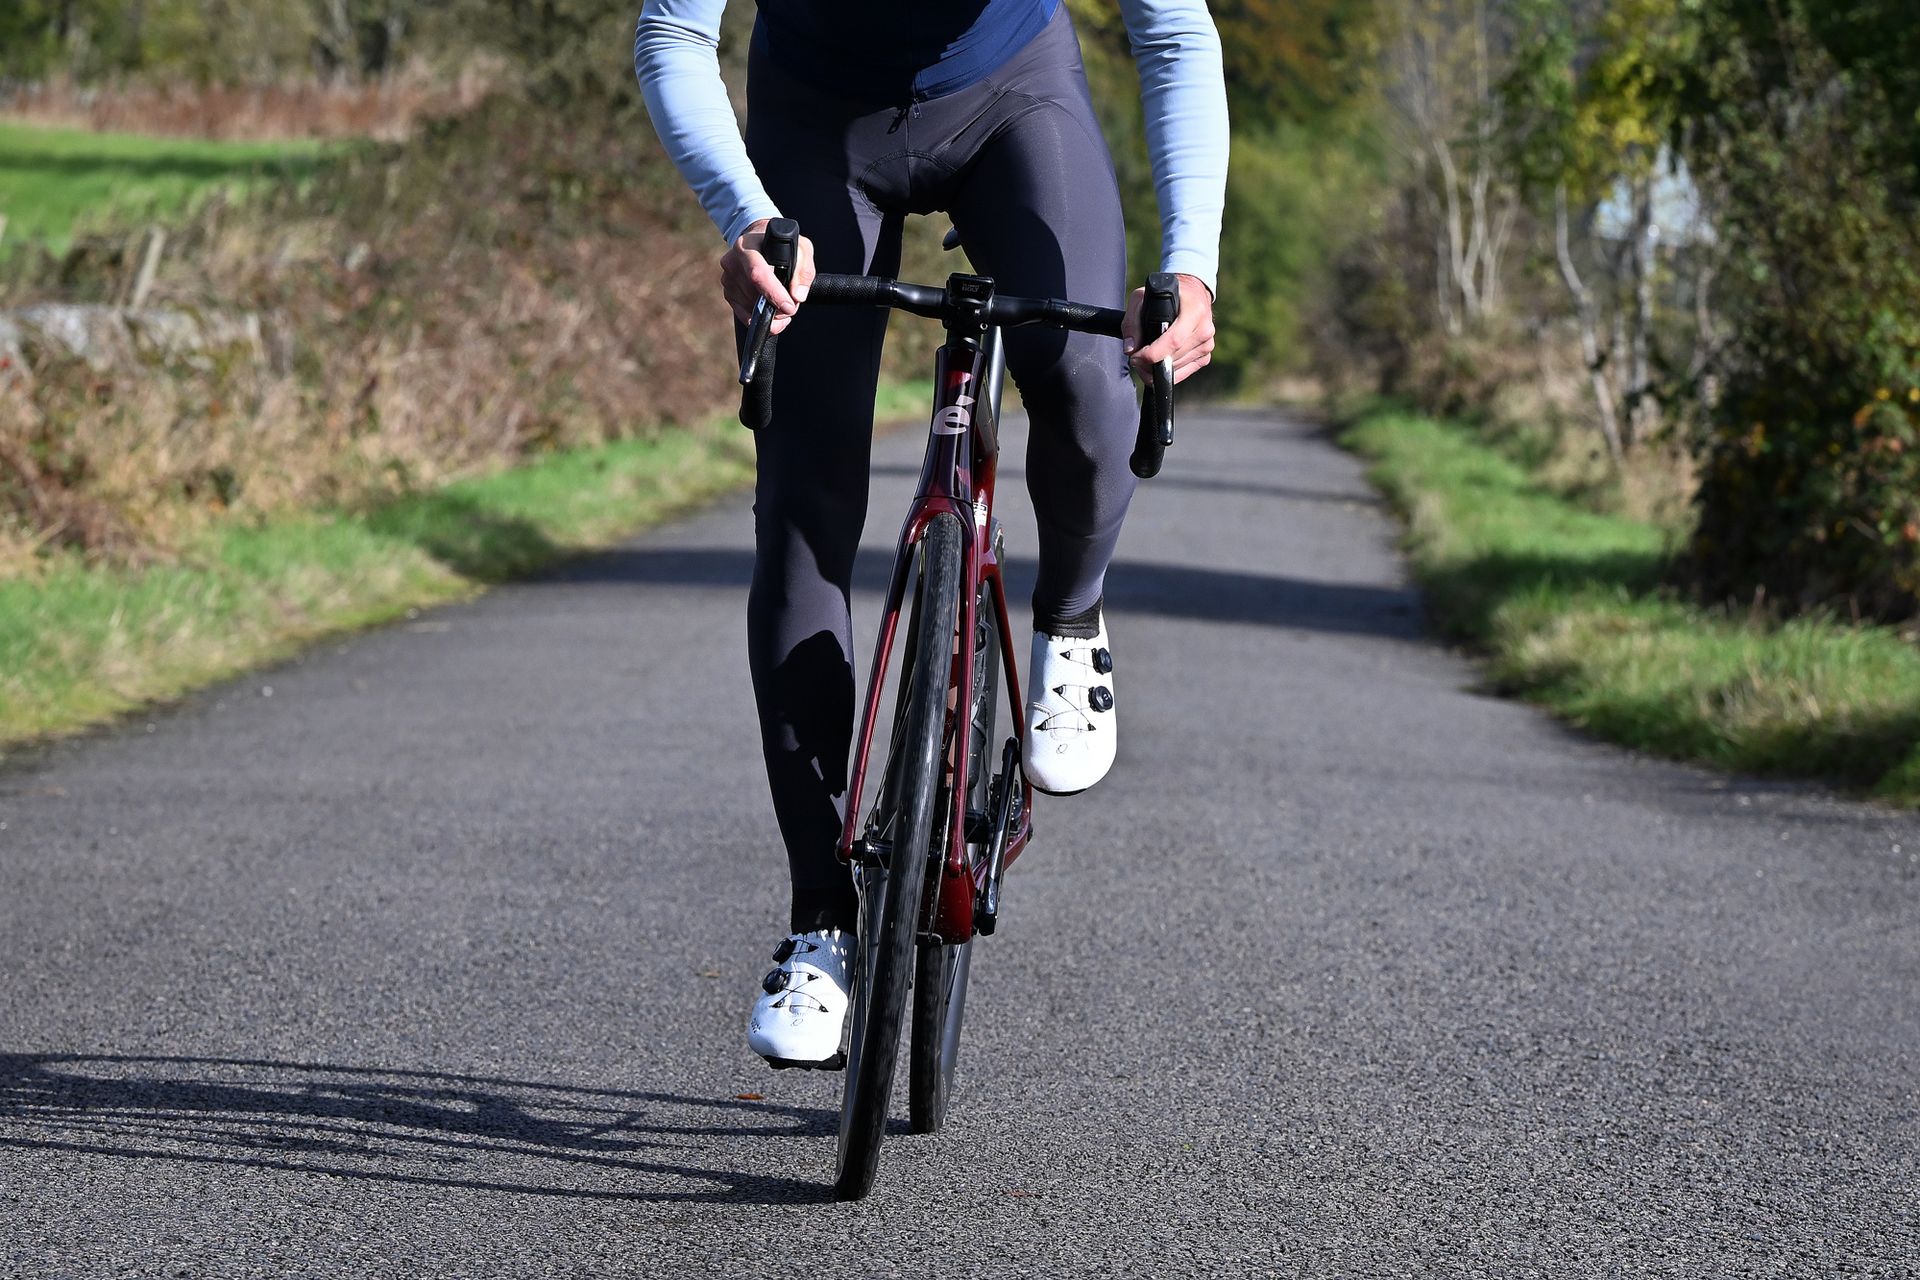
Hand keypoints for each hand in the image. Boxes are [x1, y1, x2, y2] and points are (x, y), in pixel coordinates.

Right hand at [720, 218, 817, 332]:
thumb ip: (804, 270)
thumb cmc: (781, 244)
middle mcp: (733, 262)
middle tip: (793, 305)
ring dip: (773, 313)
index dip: (774, 293)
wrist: (759, 241)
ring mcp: (728, 279)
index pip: (757, 273)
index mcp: (747, 246)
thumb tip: (797, 296)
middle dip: (778, 307)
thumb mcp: (801, 248)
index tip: (789, 307)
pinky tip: (774, 316)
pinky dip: (763, 320)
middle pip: (756, 295)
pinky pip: (745, 317)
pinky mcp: (728, 293)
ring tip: (783, 302)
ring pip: (752, 308)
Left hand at [1122, 274, 1214, 384]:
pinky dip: (1168, 372)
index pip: (1174, 340)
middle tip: (1136, 359)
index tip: (1136, 356)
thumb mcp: (1143, 297)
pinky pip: (1183, 373)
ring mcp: (1207, 345)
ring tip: (1145, 359)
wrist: (1193, 295)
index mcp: (1194, 311)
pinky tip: (1159, 362)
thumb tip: (1130, 349)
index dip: (1152, 354)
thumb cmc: (1167, 295)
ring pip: (1177, 368)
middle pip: (1174, 357)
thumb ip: (1131, 321)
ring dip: (1157, 370)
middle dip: (1149, 364)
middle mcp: (1204, 329)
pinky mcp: (1205, 356)